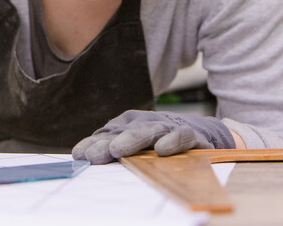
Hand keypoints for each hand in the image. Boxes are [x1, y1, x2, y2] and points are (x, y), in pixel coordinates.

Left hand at [71, 110, 235, 163]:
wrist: (203, 134)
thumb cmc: (163, 142)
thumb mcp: (138, 148)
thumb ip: (115, 151)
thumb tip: (85, 158)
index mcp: (130, 125)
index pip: (108, 134)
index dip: (93, 143)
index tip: (79, 156)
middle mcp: (146, 123)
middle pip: (124, 132)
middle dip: (107, 143)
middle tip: (94, 156)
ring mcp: (167, 127)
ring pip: (148, 130)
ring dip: (132, 139)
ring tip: (117, 150)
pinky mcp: (190, 134)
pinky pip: (181, 136)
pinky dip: (172, 141)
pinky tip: (162, 149)